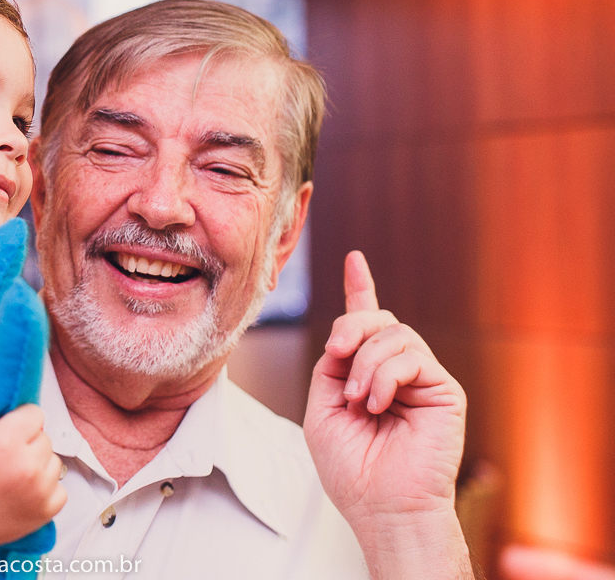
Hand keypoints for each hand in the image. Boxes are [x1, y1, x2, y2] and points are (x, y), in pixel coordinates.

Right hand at [0, 375, 65, 554]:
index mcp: (7, 442)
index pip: (35, 414)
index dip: (21, 419)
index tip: (8, 429)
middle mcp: (28, 466)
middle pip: (45, 437)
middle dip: (28, 441)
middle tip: (5, 454)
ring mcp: (39, 491)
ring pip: (54, 461)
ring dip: (39, 463)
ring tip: (13, 473)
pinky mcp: (45, 512)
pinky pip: (60, 488)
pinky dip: (46, 488)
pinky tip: (24, 490)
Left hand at [304, 251, 470, 578]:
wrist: (382, 508)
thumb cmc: (351, 470)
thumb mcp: (322, 408)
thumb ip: (331, 367)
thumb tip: (345, 338)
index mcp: (366, 374)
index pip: (366, 323)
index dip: (360, 288)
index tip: (354, 258)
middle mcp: (396, 372)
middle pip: (377, 320)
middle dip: (349, 327)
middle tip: (336, 356)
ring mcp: (422, 380)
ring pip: (393, 334)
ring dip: (365, 363)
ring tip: (358, 401)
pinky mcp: (444, 391)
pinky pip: (411, 357)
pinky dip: (385, 376)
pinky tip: (376, 404)